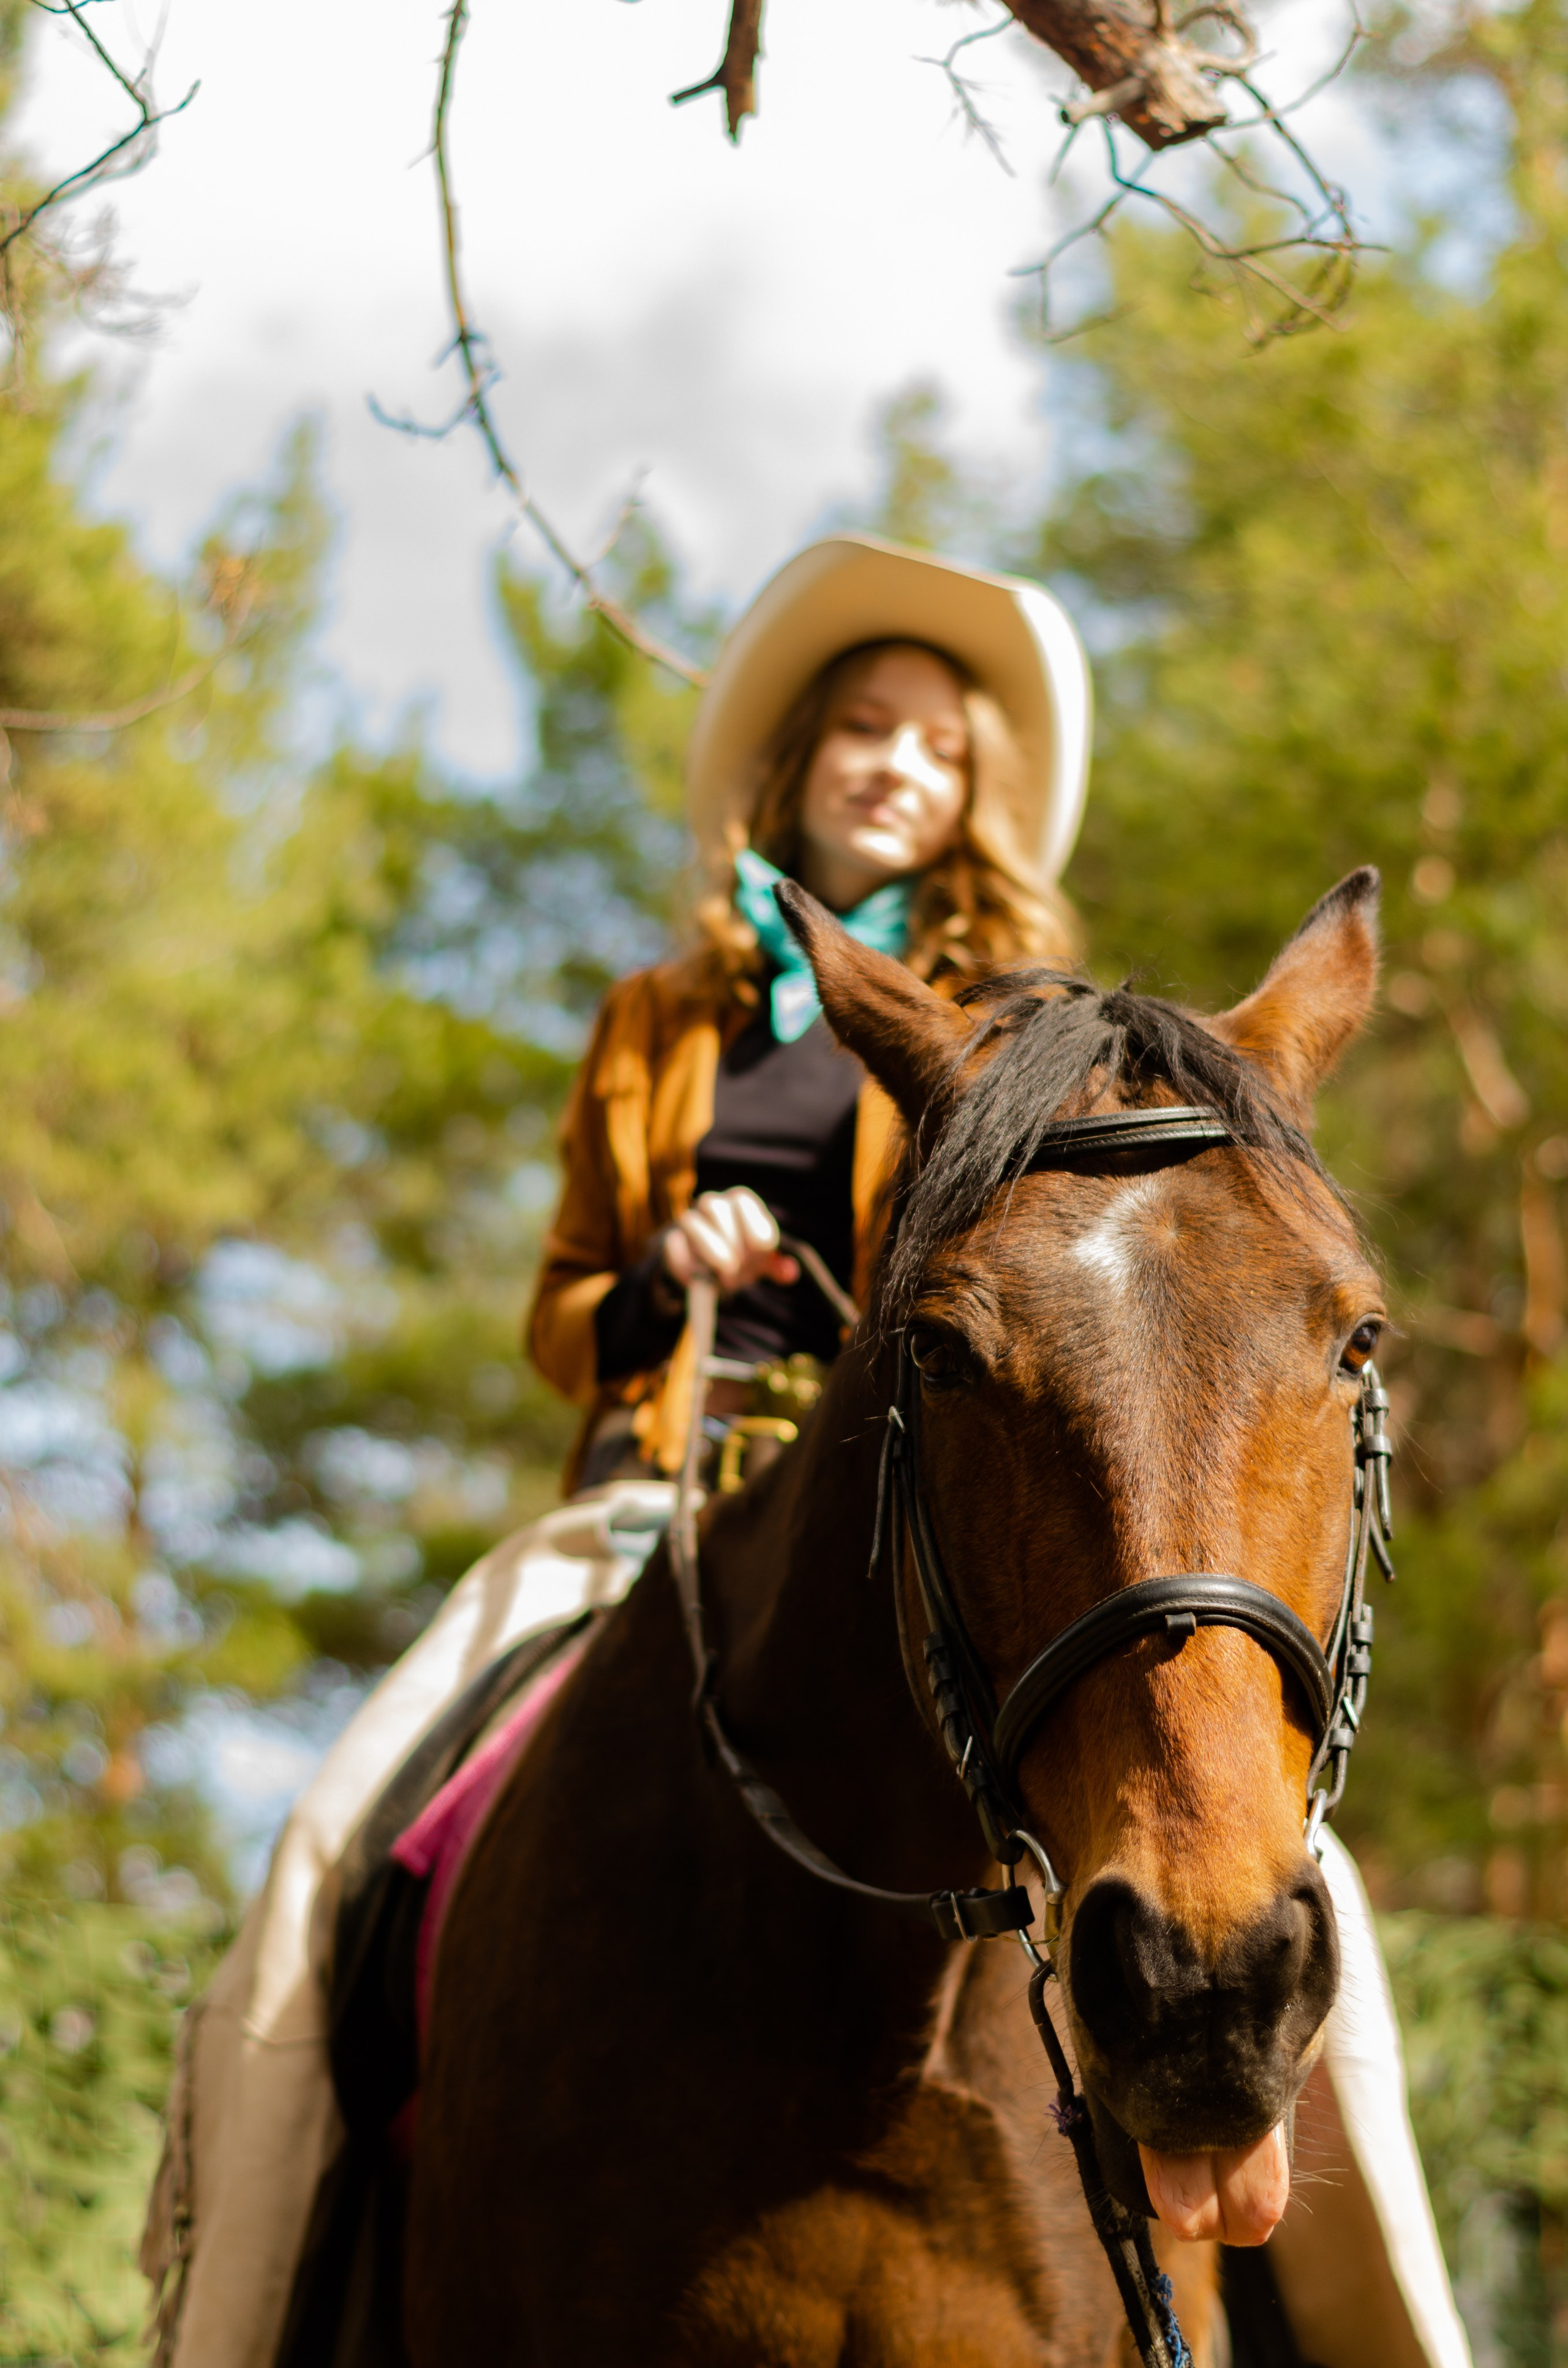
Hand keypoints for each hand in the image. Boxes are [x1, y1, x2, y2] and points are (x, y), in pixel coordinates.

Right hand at [661, 1188, 799, 1297]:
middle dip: (730, 1237)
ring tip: (726, 1273)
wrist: (710, 1270)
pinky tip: (702, 1281)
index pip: (742, 1199)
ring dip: (710, 1249)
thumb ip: (777, 1266)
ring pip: (690, 1220)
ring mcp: (689, 1222)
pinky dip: (688, 1266)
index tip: (763, 1248)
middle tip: (741, 1266)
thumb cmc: (742, 1257)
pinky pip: (674, 1248)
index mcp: (737, 1203)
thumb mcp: (762, 1262)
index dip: (753, 1222)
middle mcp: (711, 1206)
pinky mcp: (672, 1243)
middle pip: (715, 1206)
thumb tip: (789, 1273)